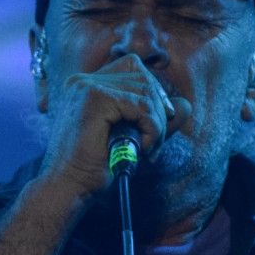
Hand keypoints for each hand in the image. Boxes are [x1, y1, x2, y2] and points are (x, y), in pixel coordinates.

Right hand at [39, 53, 190, 196]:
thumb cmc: (95, 166)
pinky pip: (141, 106)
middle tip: (154, 143)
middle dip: (158, 109)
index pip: (132, 67)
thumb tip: (185, 105)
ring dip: (156, 124)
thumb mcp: (132, 137)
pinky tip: (143, 149)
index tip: (157, 123)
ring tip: (148, 149)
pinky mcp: (95, 99)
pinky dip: (151, 129)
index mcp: (86, 84)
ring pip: (145, 91)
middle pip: (142, 75)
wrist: (69, 187)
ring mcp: (87, 86)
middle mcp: (84, 80)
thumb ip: (156, 119)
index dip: (152, 91)